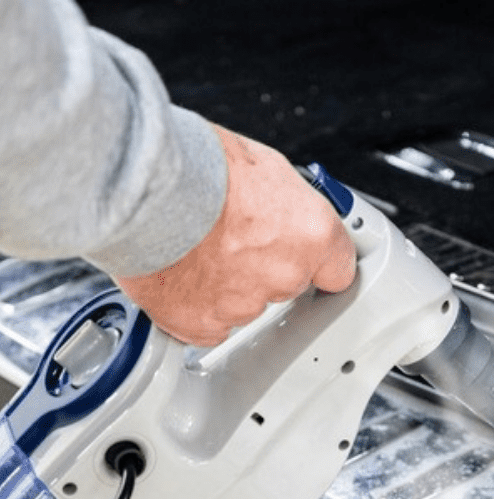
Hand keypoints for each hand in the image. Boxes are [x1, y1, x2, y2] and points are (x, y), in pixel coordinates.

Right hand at [117, 125, 356, 345]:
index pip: (339, 269)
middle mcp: (284, 275)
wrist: (140, 185)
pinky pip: (207, 324)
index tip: (314, 261)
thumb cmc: (195, 164)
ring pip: (244, 304)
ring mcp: (245, 305)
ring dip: (226, 284)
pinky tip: (179, 274)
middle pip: (286, 284)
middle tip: (232, 235)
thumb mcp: (264, 167)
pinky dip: (194, 306)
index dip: (321, 263)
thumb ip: (285, 205)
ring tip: (196, 248)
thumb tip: (282, 210)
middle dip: (263, 265)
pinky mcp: (203, 324)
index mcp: (311, 235)